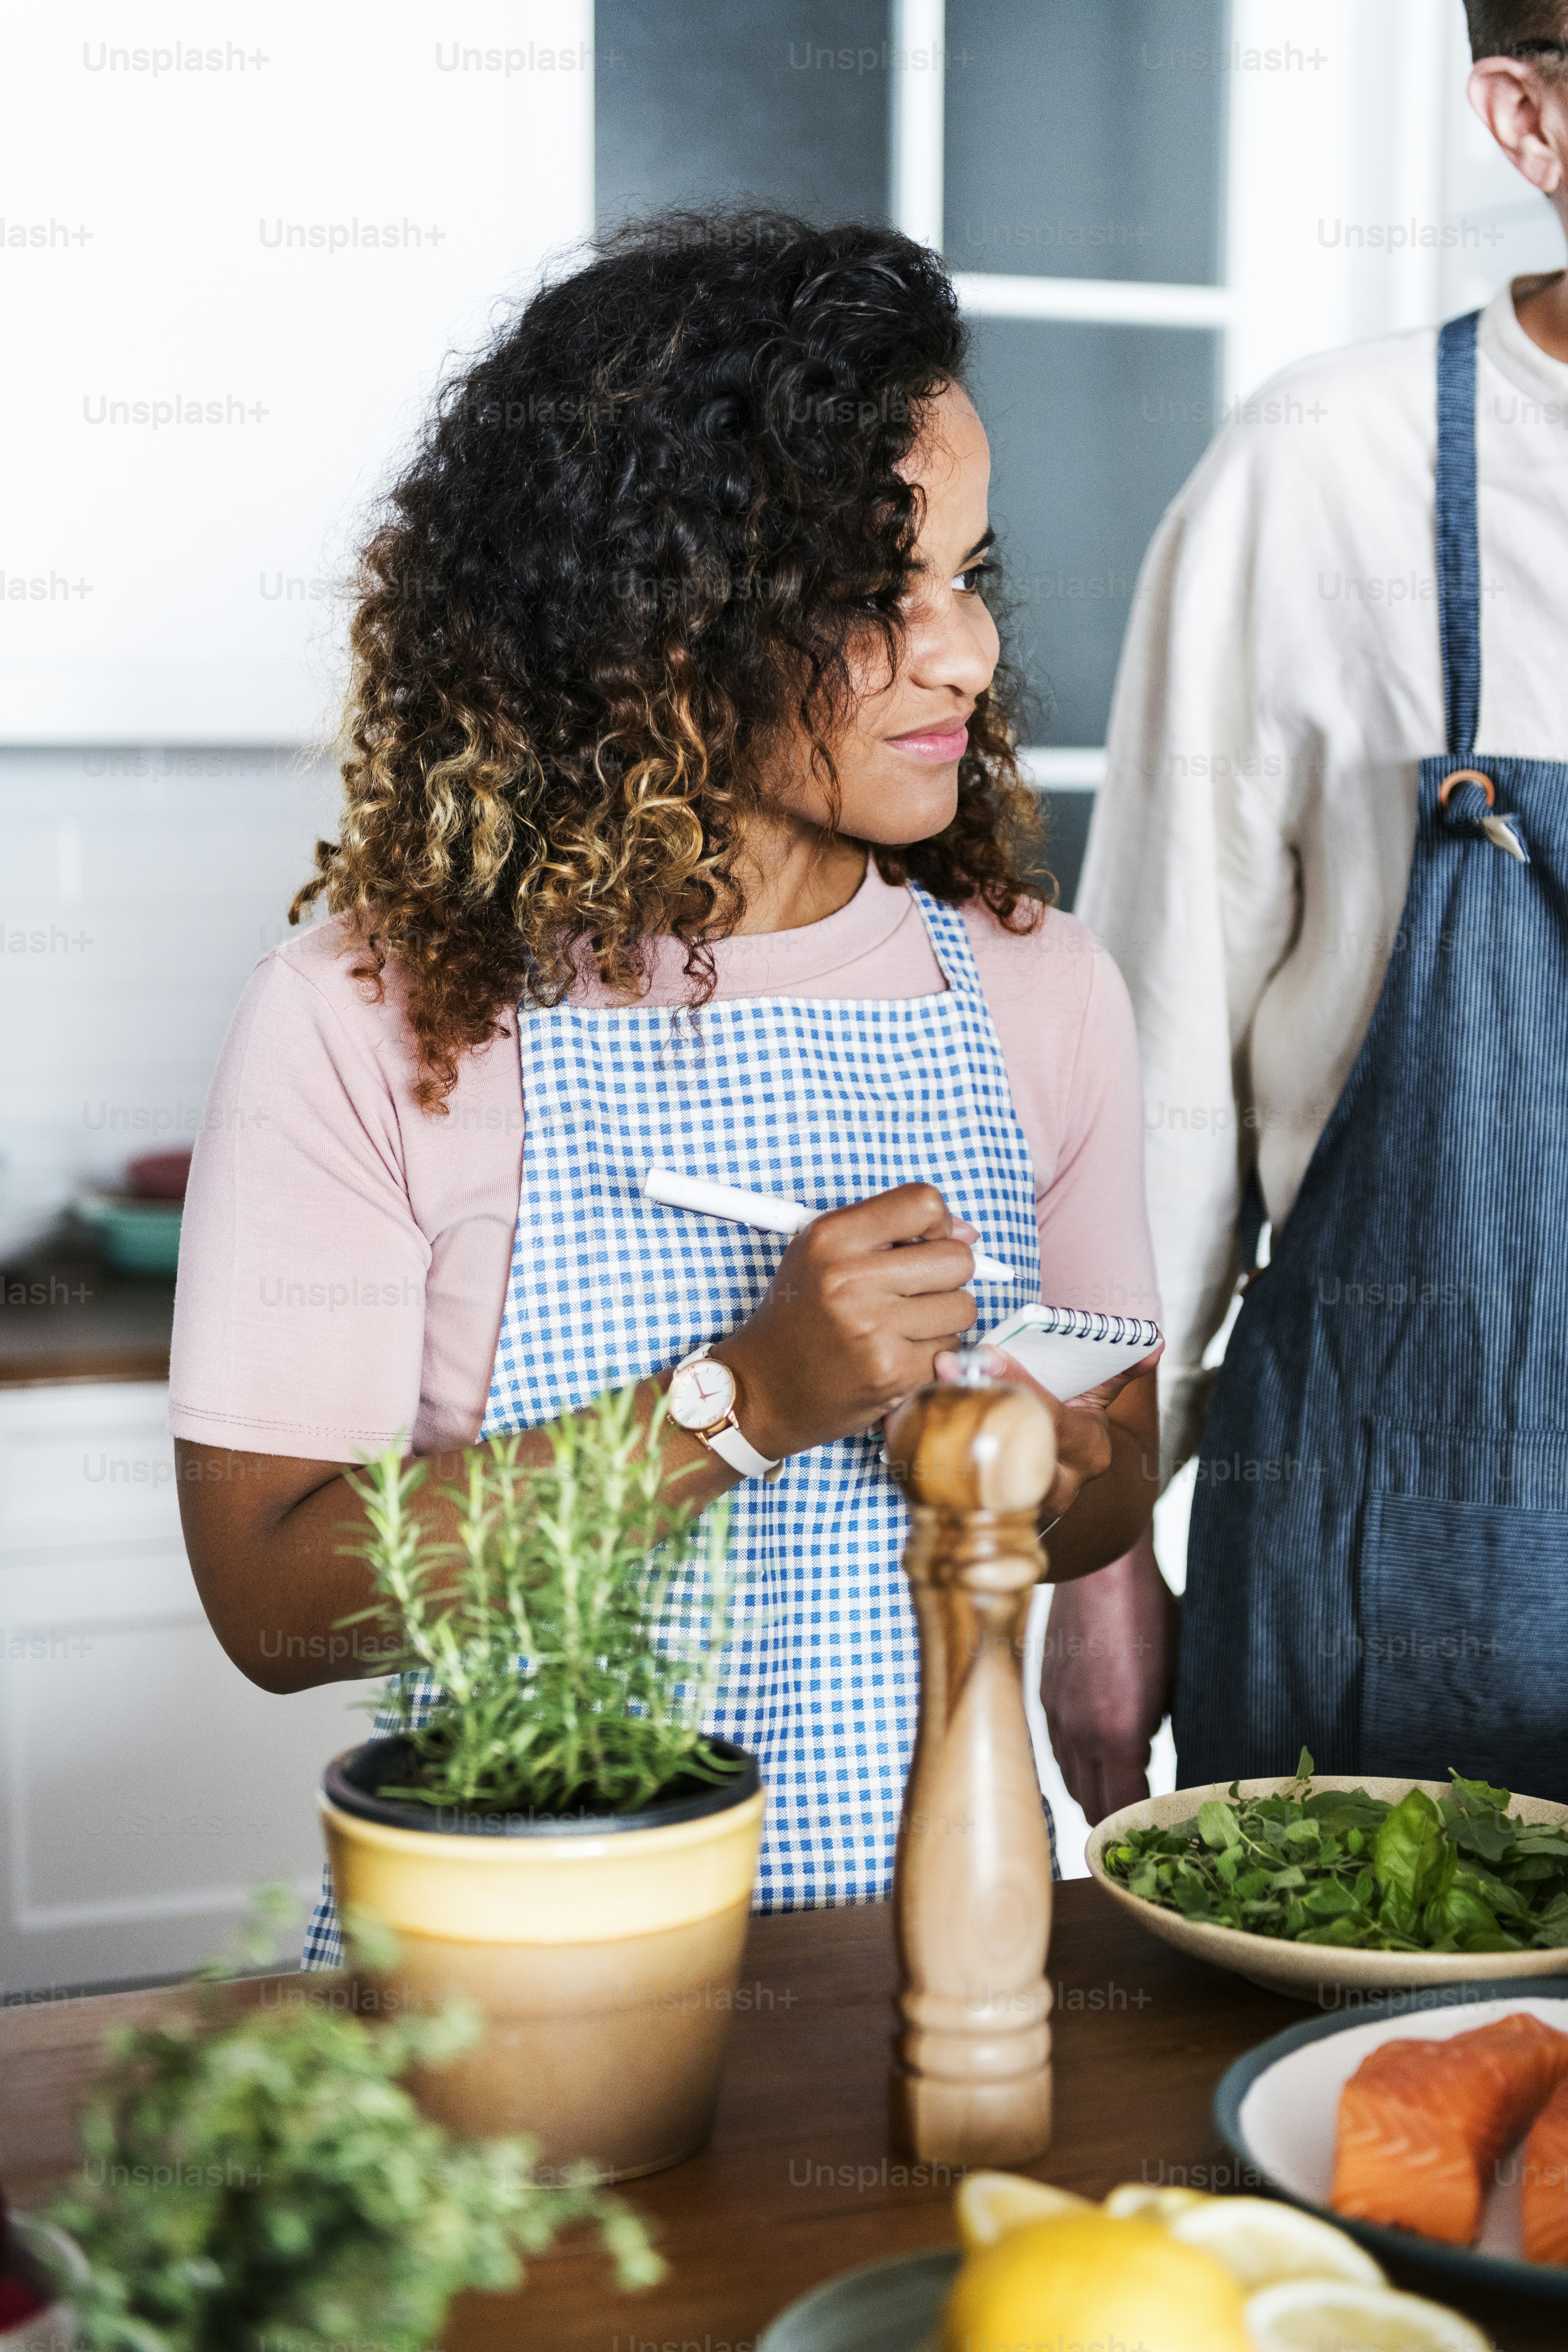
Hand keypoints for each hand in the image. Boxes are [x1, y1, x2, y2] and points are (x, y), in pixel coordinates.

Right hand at [714, 1183, 980, 1460]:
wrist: (764, 1390)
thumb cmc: (800, 1316)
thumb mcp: (825, 1253)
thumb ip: (893, 1230)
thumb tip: (970, 1233)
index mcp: (831, 1238)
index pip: (924, 1203)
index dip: (937, 1225)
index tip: (922, 1246)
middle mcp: (850, 1280)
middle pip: (957, 1258)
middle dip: (946, 1276)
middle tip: (913, 1292)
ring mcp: (873, 1329)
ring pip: (963, 1307)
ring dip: (943, 1318)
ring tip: (902, 1326)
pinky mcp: (892, 1373)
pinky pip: (951, 1350)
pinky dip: (933, 1354)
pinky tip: (897, 1354)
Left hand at [931, 1339, 1162, 1528]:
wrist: (1051, 1486)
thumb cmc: (1067, 1430)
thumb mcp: (1094, 1402)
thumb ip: (1117, 1371)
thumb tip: (1154, 1343)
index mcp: (1089, 1451)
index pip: (1055, 1416)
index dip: (1022, 1383)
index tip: (989, 1352)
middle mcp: (1057, 1485)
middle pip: (1014, 1443)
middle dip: (977, 1400)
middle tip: (945, 1365)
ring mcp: (1018, 1505)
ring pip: (977, 1466)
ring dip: (946, 1425)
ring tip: (921, 1388)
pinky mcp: (981, 1513)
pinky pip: (945, 1482)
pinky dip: (922, 1450)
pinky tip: (897, 1419)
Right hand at [1038, 1526, 1178, 1824]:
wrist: (1103, 1566)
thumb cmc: (1153, 1616)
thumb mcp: (1183, 1680)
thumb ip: (1180, 1731)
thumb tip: (1189, 1764)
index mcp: (1118, 1734)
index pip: (1122, 1810)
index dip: (1140, 1830)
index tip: (1161, 1836)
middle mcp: (1078, 1732)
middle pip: (1089, 1805)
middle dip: (1116, 1822)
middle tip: (1144, 1825)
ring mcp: (1055, 1714)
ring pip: (1068, 1780)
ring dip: (1093, 1794)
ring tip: (1122, 1796)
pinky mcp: (1043, 1694)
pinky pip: (1055, 1749)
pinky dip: (1076, 1763)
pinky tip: (1097, 1755)